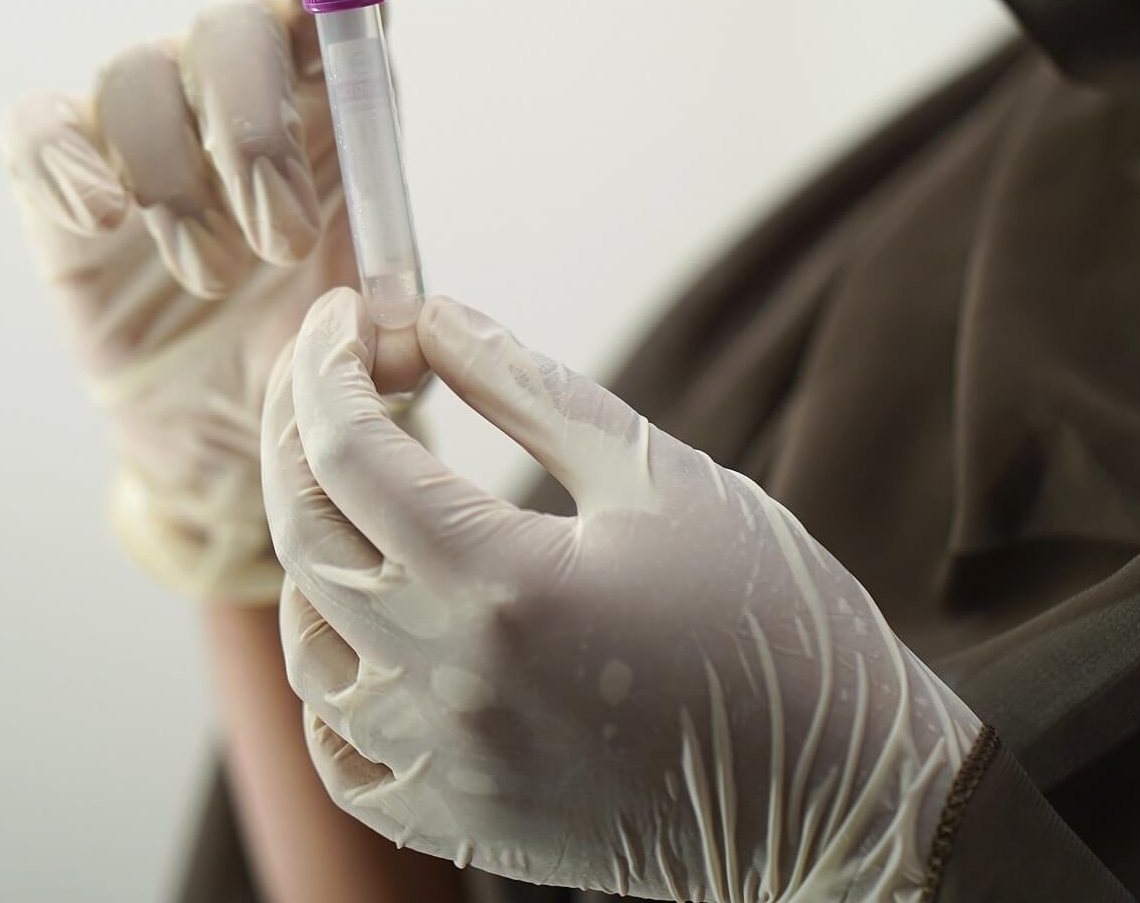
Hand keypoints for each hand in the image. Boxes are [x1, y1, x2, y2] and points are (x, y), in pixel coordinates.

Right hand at [0, 0, 378, 601]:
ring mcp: (142, 133)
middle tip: (280, 242)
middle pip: (228, 31)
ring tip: (212, 278)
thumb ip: (391, 326)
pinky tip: (104, 219)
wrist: (230, 452)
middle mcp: (237, 98)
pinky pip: (39, 130)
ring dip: (176, 184)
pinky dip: (67, 162)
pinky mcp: (61, 183)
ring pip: (135, 77)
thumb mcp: (376, 355)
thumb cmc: (315, 374)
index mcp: (333, 111)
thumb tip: (381, 322)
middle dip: (255, 134)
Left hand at [262, 289, 980, 899]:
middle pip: (305, 536)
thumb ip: (532, 390)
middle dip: (295, 434)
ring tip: (356, 492)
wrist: (844, 795)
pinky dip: (330, 678)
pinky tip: (363, 626)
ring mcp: (446, 767)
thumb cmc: (771, 623)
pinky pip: (338, 754)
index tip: (343, 315)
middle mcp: (450, 683)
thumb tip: (435, 315)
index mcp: (503, 584)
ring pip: (307, 645)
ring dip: (310, 550)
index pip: (347, 451)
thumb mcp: (662, 477)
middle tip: (327, 374)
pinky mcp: (460, 823)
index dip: (325, 366)